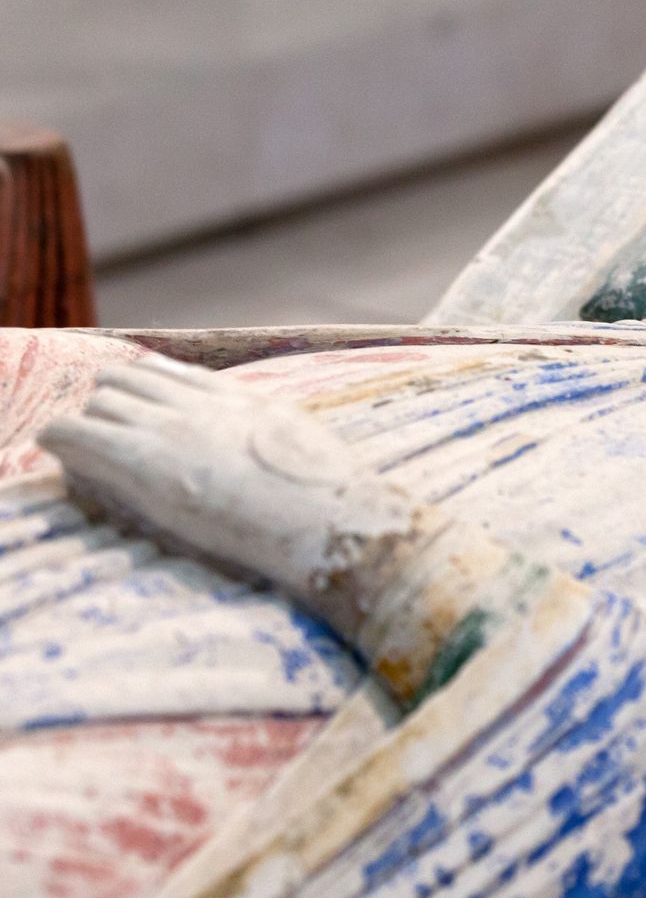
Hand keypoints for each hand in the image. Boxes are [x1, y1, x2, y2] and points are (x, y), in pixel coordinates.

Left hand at [38, 354, 431, 635]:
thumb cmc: (333, 504)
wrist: (329, 521)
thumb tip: (283, 452)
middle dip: (114, 403)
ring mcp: (171, 428)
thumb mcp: (309, 454)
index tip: (139, 409)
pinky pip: (74, 432)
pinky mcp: (143, 460)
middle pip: (129, 381)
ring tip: (87, 453)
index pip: (174, 375)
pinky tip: (59, 452)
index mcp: (243, 402)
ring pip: (101, 402)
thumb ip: (277, 441)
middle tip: (110, 436)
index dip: (149, 391)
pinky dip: (60, 439)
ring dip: (91, 425)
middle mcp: (202, 405)